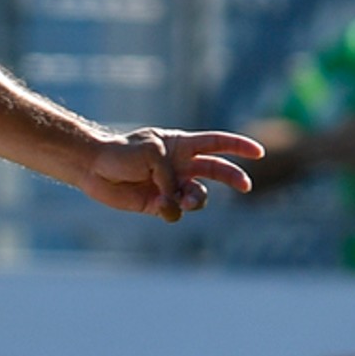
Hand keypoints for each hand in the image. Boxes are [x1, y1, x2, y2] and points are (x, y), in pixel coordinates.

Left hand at [78, 127, 259, 220]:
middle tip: (246, 187)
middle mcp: (180, 165)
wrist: (95, 168)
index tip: (259, 153)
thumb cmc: (122, 152)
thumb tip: (177, 199)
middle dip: (234, 178)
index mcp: (182, 144)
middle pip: (217, 171)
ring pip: (198, 196)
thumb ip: (170, 175)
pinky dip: (173, 211)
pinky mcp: (158, 204)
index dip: (239, 147)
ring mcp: (171, 185)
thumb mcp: (152, 154)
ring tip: (187, 200)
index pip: (217, 143)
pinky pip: (176, 212)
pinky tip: (162, 205)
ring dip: (198, 199)